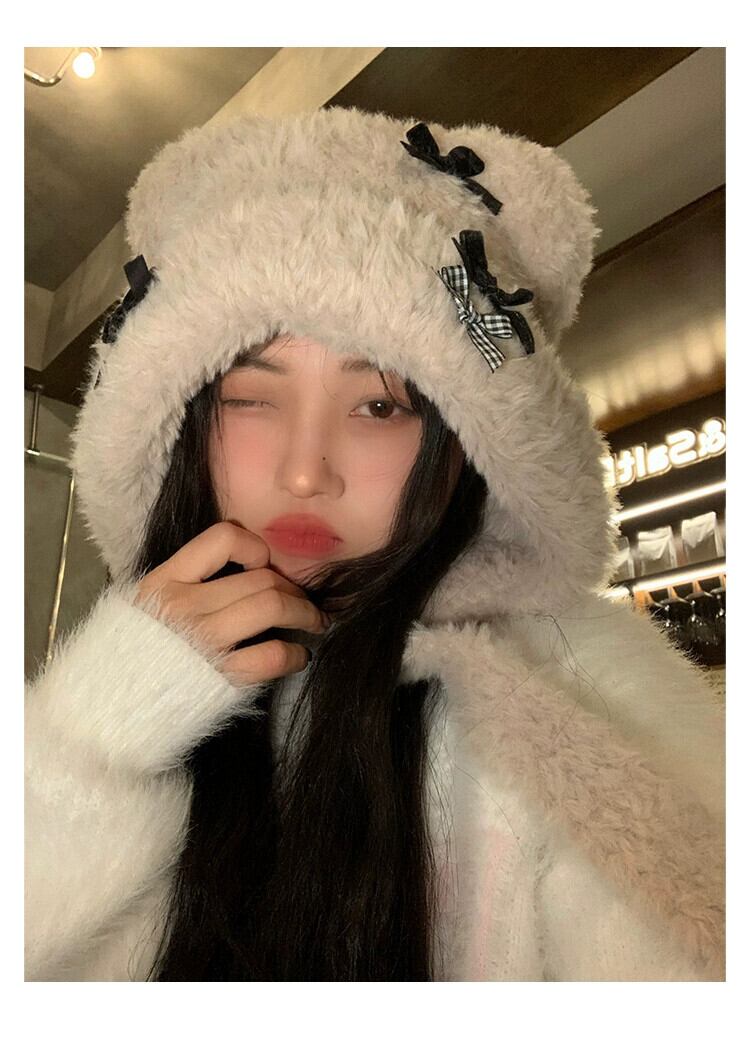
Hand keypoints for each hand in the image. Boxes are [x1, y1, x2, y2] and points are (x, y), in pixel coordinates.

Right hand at [134, 521, 330, 684]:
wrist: (107, 714)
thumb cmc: (129, 662)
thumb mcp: (142, 611)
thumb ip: (181, 589)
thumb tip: (240, 577)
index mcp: (163, 583)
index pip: (221, 539)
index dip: (253, 547)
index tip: (262, 565)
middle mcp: (184, 606)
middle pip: (260, 579)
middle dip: (293, 589)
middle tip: (303, 602)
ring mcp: (203, 641)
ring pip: (273, 607)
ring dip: (305, 614)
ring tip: (314, 623)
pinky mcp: (220, 677)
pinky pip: (274, 655)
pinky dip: (296, 654)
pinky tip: (299, 657)